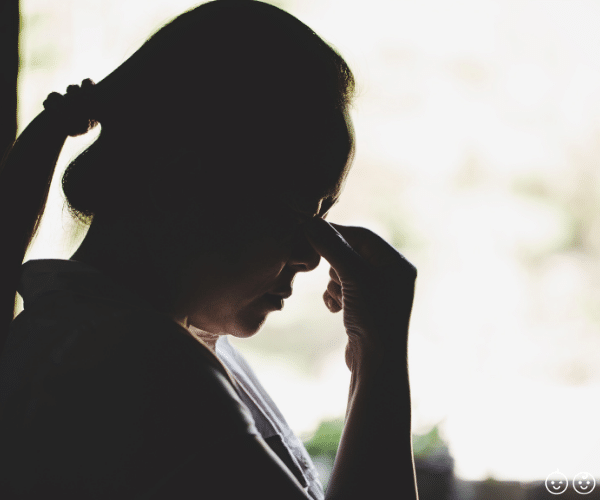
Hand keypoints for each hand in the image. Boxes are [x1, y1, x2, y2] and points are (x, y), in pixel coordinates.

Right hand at [302, 217, 416, 370]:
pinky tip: (336, 309)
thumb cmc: (373, 317)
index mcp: (396, 264)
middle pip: (352, 253)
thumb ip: (332, 247)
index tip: (310, 232)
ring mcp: (379, 293)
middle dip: (335, 265)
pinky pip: (344, 290)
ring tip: (338, 299)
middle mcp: (391, 275)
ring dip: (334, 283)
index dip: (336, 233)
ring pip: (344, 272)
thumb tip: (310, 222)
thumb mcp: (353, 277)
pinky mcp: (366, 308)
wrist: (377, 364)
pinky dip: (335, 296)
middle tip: (332, 278)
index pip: (362, 236)